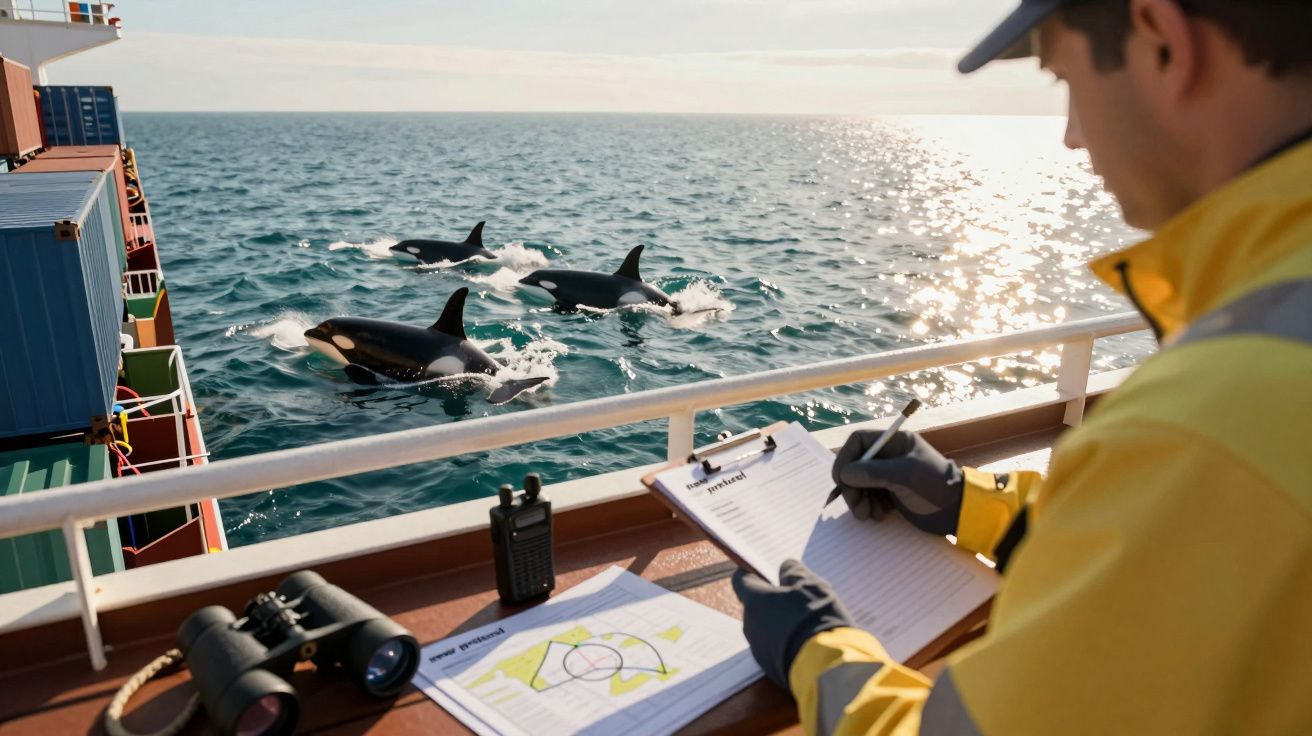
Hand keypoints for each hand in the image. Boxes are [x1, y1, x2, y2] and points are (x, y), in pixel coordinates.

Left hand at [731, 559, 853, 687]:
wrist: (827, 667)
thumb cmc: (817, 619)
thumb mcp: (812, 586)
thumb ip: (795, 572)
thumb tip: (785, 567)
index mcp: (755, 601)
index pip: (741, 580)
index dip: (753, 574)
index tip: (767, 573)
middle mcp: (750, 625)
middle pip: (755, 606)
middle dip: (772, 601)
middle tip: (797, 599)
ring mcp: (758, 649)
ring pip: (765, 629)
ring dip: (780, 624)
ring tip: (807, 623)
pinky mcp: (770, 668)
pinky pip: (774, 649)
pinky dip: (786, 643)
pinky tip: (807, 643)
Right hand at [832, 429, 963, 535]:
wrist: (957, 511)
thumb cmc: (934, 485)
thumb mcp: (904, 474)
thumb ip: (873, 472)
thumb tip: (844, 474)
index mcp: (893, 442)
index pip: (858, 442)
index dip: (845, 458)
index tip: (841, 480)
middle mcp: (888, 456)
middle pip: (855, 466)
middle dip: (852, 487)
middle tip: (856, 506)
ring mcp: (888, 476)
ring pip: (859, 485)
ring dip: (859, 501)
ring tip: (868, 514)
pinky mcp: (890, 494)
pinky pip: (868, 498)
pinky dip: (869, 508)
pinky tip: (880, 515)